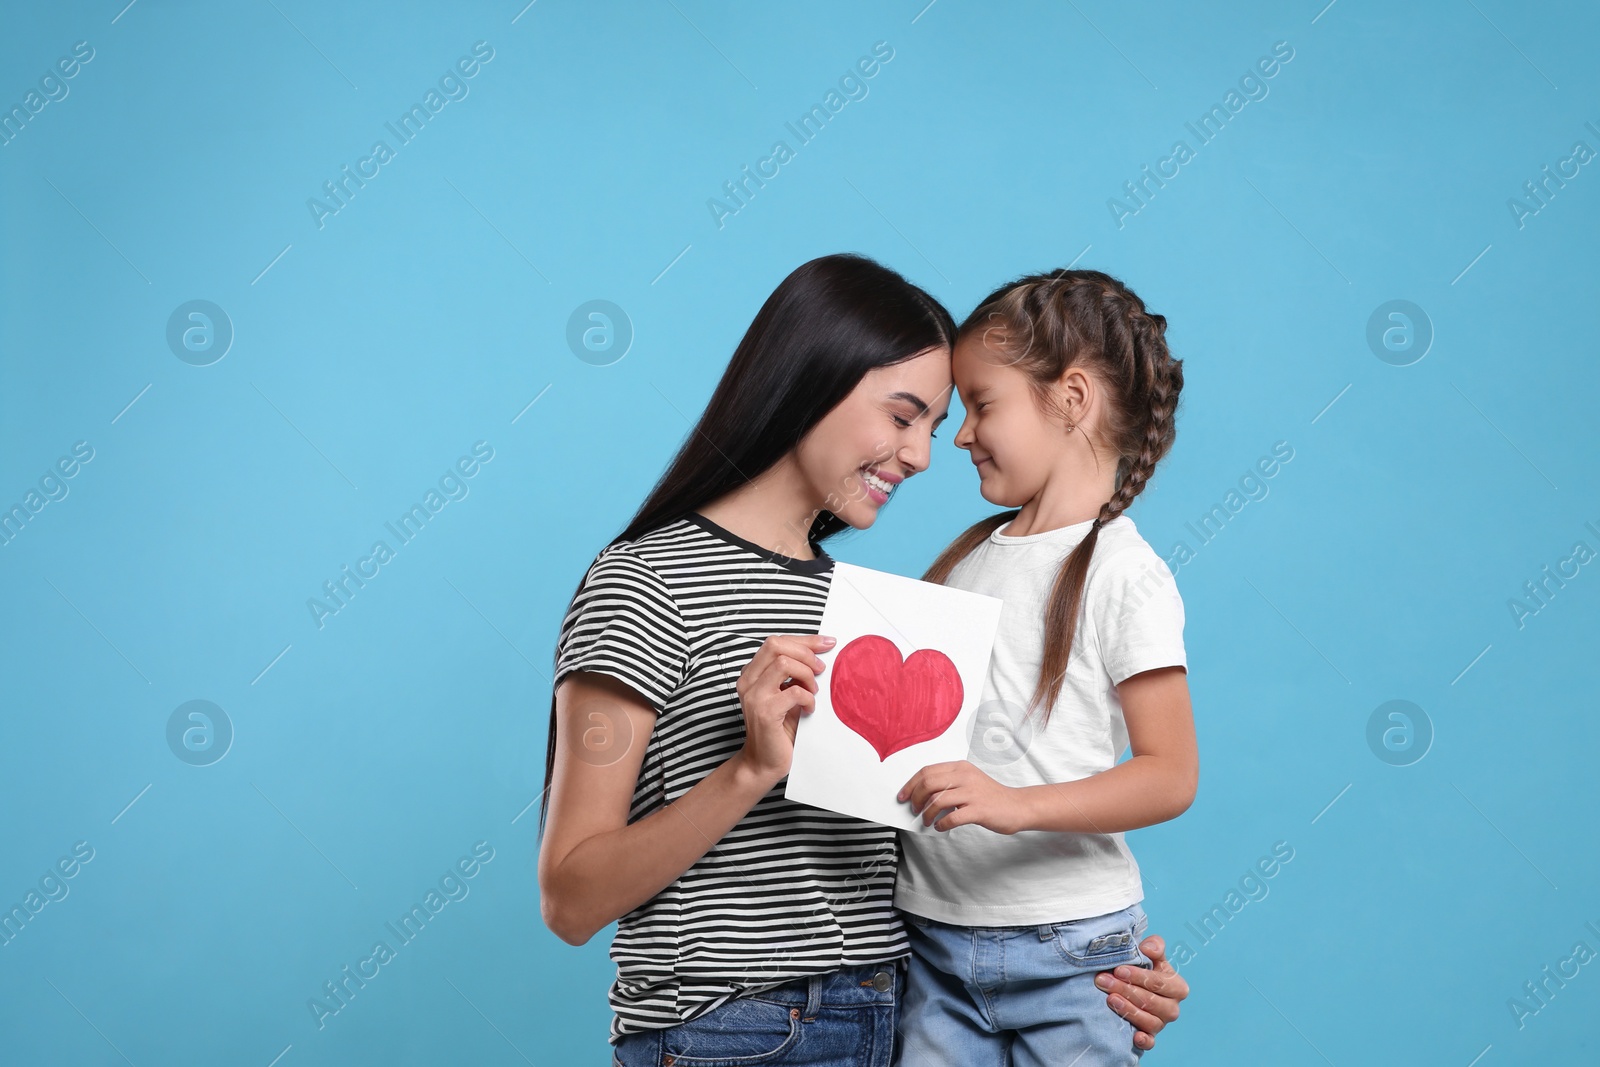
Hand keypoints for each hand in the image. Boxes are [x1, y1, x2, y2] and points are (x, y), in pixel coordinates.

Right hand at [734, 634, 834, 785]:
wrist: (763, 762)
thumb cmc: (778, 729)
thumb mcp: (786, 694)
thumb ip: (794, 674)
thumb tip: (819, 654)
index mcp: (752, 673)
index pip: (776, 642)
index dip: (805, 640)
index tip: (827, 643)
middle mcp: (748, 681)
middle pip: (776, 645)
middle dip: (806, 653)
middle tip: (820, 670)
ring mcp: (754, 696)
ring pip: (784, 663)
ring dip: (806, 675)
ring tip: (813, 692)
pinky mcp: (764, 712)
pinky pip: (793, 691)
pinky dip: (808, 698)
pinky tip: (808, 709)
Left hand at [896, 760, 1027, 833]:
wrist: (1017, 806)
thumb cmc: (990, 796)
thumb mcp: (969, 780)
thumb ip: (948, 783)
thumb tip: (921, 794)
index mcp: (960, 767)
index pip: (927, 771)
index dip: (910, 784)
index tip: (903, 796)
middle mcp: (965, 777)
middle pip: (928, 783)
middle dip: (915, 798)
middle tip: (914, 810)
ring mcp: (972, 793)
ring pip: (937, 800)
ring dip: (927, 814)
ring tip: (927, 821)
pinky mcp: (978, 810)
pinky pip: (952, 818)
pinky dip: (941, 824)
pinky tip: (941, 827)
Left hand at [1095, 934, 1188, 1050]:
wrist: (1134, 983)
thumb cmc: (1144, 967)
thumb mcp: (1151, 954)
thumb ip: (1154, 946)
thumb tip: (1149, 948)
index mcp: (1177, 987)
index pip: (1159, 983)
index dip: (1138, 976)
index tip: (1119, 970)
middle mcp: (1172, 1008)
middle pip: (1151, 1002)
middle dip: (1126, 990)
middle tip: (1104, 981)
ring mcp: (1162, 1023)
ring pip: (1150, 1021)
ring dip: (1129, 1010)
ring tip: (1110, 999)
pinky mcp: (1151, 1036)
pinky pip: (1151, 1043)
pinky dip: (1145, 1041)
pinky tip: (1135, 1036)